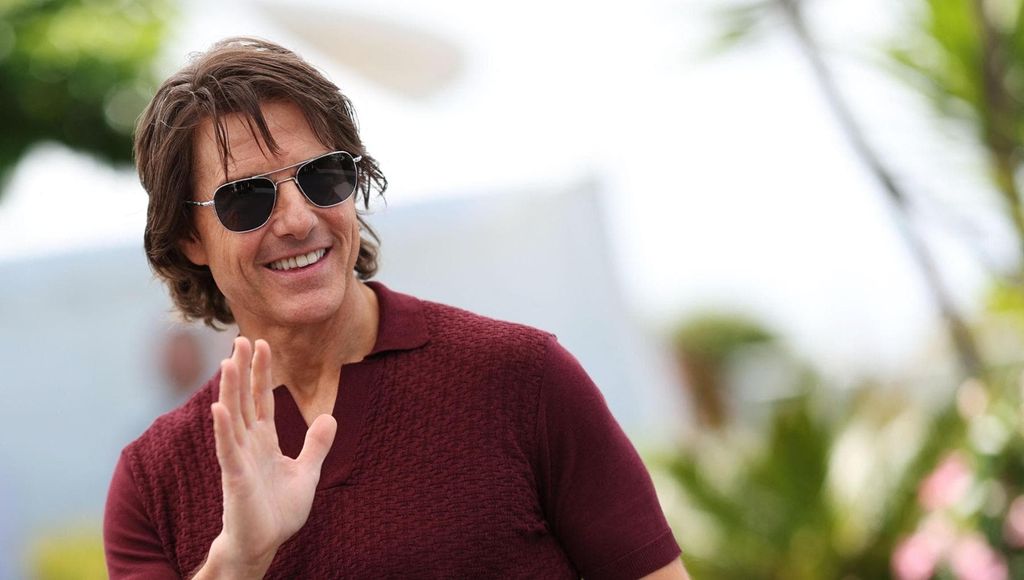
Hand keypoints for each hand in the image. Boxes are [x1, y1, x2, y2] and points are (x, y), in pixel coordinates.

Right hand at [198, 337, 336, 577]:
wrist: (264, 543)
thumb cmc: (278, 512)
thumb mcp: (306, 473)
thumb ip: (316, 445)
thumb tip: (330, 417)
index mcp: (264, 440)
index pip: (261, 398)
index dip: (261, 372)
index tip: (260, 344)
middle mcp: (248, 443)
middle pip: (244, 398)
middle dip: (243, 369)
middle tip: (241, 338)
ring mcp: (239, 458)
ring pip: (232, 416)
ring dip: (229, 389)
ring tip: (228, 361)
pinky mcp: (235, 476)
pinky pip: (227, 448)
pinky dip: (222, 427)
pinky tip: (218, 407)